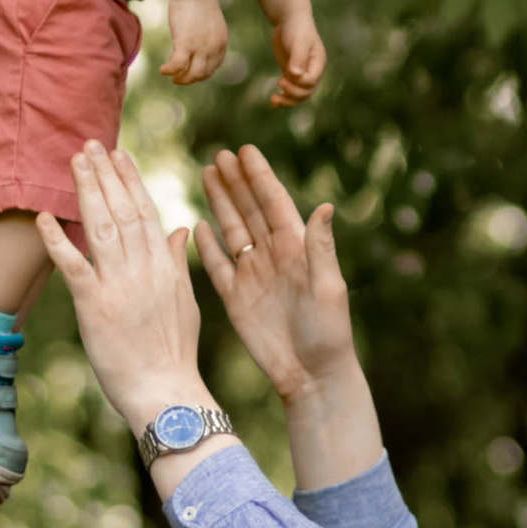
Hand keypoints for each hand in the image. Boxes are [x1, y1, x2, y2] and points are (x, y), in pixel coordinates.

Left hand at [35, 141, 206, 429]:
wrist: (166, 392)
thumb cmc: (175, 354)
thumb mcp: (185, 302)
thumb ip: (178, 263)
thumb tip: (180, 229)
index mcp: (166, 266)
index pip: (146, 212)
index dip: (130, 181)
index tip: (117, 155)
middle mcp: (144, 269)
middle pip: (122, 211)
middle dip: (104, 175)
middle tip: (89, 145)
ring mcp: (119, 285)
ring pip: (101, 227)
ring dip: (86, 191)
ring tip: (74, 162)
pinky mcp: (94, 306)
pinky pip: (72, 265)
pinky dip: (58, 239)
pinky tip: (44, 216)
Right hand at [160, 0, 229, 86]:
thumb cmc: (199, 2)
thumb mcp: (210, 23)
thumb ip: (209, 35)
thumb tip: (200, 40)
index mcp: (220, 43)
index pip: (213, 66)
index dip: (202, 73)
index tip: (191, 73)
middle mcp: (213, 48)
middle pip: (203, 73)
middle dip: (190, 79)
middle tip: (179, 79)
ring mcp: (200, 47)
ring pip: (192, 74)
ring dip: (182, 79)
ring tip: (173, 79)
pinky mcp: (185, 44)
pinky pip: (177, 65)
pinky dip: (169, 70)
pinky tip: (163, 70)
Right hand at [194, 144, 357, 405]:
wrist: (310, 376)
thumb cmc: (328, 334)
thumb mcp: (329, 289)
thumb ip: (321, 249)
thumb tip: (324, 206)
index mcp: (296, 249)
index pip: (274, 204)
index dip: (260, 177)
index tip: (245, 151)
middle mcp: (273, 257)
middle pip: (250, 211)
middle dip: (235, 182)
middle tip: (219, 155)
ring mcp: (253, 276)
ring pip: (232, 231)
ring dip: (220, 204)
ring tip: (206, 175)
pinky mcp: (236, 299)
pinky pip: (217, 266)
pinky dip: (207, 246)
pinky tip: (197, 225)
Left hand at [268, 9, 327, 109]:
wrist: (289, 19)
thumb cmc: (296, 28)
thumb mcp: (298, 41)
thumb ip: (298, 58)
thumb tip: (295, 75)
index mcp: (317, 64)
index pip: (311, 82)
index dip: (299, 83)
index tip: (285, 76)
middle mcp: (312, 71)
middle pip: (306, 92)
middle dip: (293, 92)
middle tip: (279, 82)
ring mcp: (301, 73)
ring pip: (298, 95)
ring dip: (287, 100)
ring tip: (273, 100)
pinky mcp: (291, 73)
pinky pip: (289, 90)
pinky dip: (282, 97)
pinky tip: (273, 101)